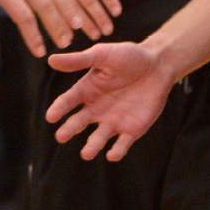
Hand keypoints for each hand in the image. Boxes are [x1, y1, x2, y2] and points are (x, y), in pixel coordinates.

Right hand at [46, 41, 172, 160]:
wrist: (159, 64)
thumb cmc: (129, 56)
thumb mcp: (103, 55)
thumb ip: (79, 60)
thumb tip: (50, 59)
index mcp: (87, 90)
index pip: (68, 101)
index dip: (59, 109)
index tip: (51, 116)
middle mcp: (96, 109)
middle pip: (79, 122)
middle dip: (70, 130)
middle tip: (61, 136)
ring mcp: (112, 121)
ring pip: (98, 137)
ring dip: (92, 146)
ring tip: (86, 153)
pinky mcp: (131, 130)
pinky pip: (122, 144)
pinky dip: (117, 150)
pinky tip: (112, 154)